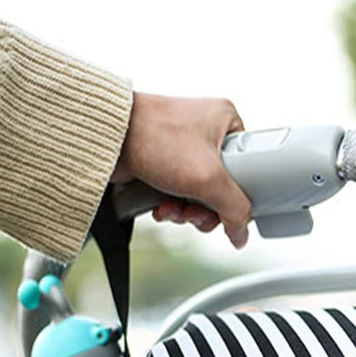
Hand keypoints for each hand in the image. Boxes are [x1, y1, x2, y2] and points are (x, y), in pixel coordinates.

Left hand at [111, 94, 251, 247]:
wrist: (107, 137)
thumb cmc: (155, 137)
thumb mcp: (209, 178)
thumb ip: (235, 209)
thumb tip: (242, 234)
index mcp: (227, 122)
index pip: (248, 170)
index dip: (235, 196)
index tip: (222, 208)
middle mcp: (207, 132)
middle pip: (222, 189)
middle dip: (205, 209)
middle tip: (194, 211)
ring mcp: (184, 148)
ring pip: (199, 196)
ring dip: (186, 211)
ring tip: (172, 206)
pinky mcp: (163, 162)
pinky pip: (179, 194)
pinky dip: (171, 205)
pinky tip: (161, 203)